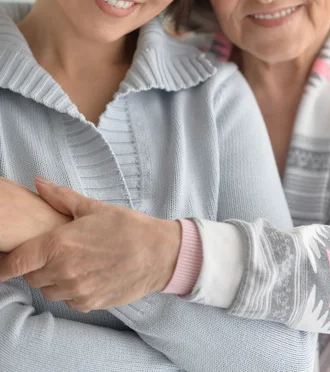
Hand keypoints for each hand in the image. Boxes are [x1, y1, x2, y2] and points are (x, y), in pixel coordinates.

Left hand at [0, 177, 181, 312]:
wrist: (158, 253)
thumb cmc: (128, 227)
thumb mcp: (93, 207)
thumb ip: (61, 197)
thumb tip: (39, 182)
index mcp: (60, 244)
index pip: (17, 262)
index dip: (5, 264)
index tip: (3, 264)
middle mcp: (63, 271)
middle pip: (31, 277)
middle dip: (36, 266)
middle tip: (53, 252)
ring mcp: (76, 290)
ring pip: (48, 291)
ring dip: (53, 279)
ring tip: (73, 262)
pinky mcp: (89, 303)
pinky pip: (68, 300)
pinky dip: (71, 290)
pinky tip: (87, 274)